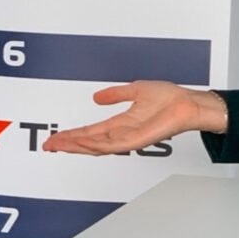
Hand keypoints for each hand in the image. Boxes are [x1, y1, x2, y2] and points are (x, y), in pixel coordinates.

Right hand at [41, 81, 226, 155]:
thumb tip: (97, 98)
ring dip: (77, 145)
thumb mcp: (136, 91)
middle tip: (49, 145)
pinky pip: (114, 145)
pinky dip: (97, 144)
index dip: (72, 135)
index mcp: (121, 124)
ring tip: (60, 144)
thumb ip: (116, 94)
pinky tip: (83, 141)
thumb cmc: (170, 99)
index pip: (91, 132)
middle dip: (68, 144)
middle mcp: (123, 134)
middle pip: (89, 142)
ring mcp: (130, 139)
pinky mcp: (139, 140)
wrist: (188, 104)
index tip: (55, 137)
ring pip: (97, 146)